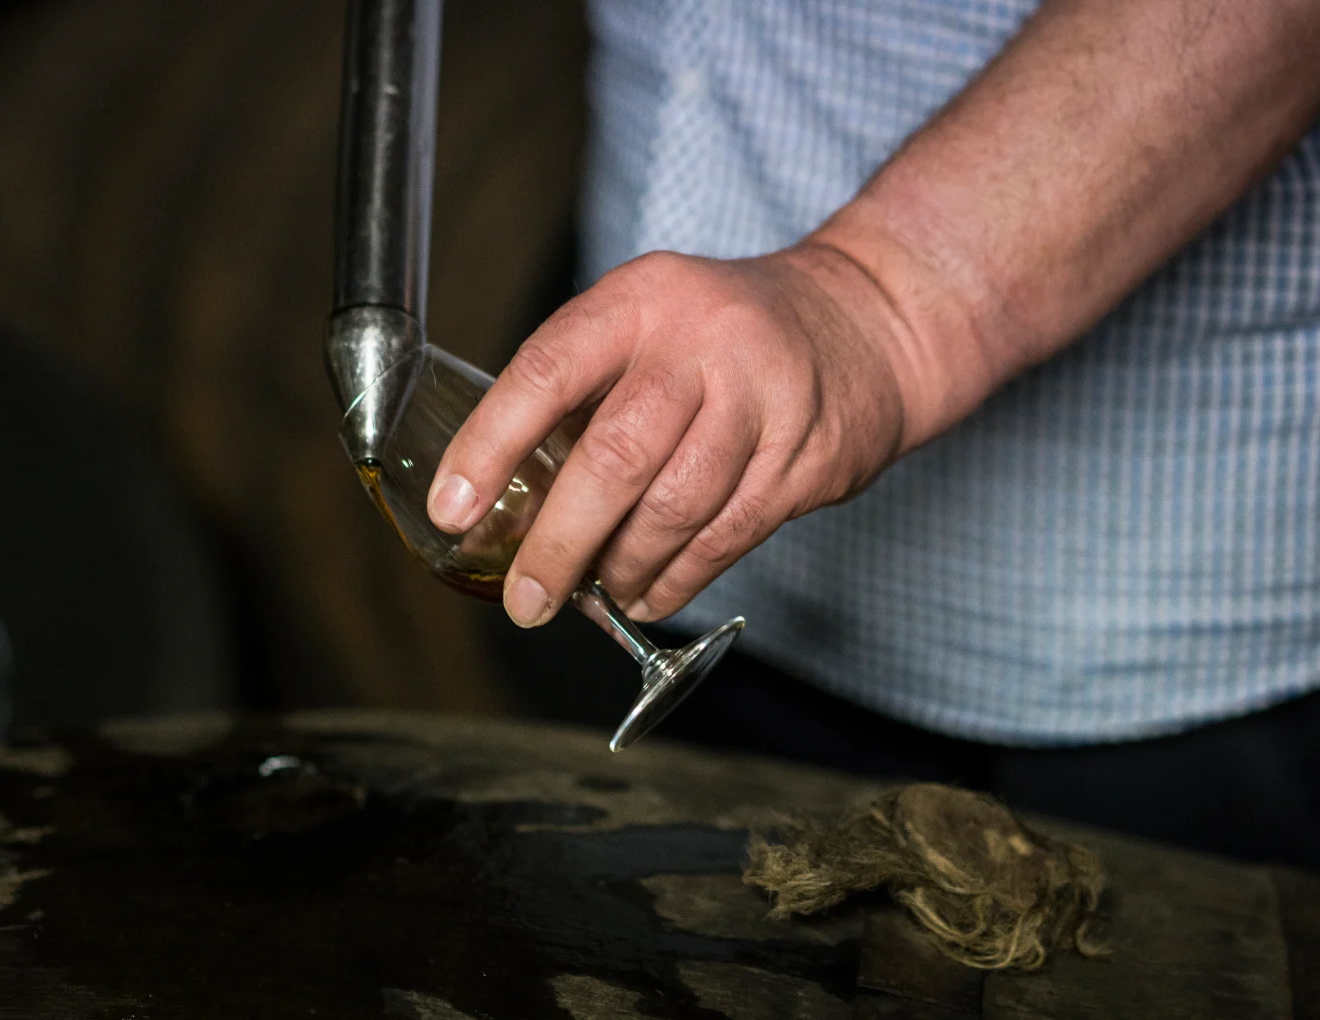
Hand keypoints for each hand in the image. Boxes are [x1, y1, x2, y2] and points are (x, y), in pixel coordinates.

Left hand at [425, 242, 919, 626]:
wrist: (867, 322)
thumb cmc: (725, 333)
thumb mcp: (646, 321)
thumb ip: (582, 393)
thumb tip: (503, 502)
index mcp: (641, 300)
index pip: (546, 372)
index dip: (489, 447)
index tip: (452, 511)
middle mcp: (703, 342)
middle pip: (615, 456)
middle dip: (559, 543)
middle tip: (526, 597)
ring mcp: (763, 399)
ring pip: (674, 509)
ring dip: (622, 568)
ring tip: (593, 595)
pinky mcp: (807, 457)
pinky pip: (726, 537)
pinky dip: (677, 579)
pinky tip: (647, 594)